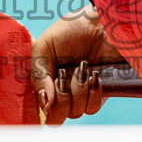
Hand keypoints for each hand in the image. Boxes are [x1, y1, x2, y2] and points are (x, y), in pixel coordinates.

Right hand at [31, 6, 127, 125]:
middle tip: (65, 75)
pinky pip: (92, 108)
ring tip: (83, 68)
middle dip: (61, 98)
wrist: (104, 24)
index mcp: (44, 80)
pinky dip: (93, 92)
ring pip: (74, 113)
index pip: (38, 107)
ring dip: (78, 91)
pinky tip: (94, 75)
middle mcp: (60, 90)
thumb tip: (43, 104)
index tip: (48, 91)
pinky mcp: (99, 94)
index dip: (42, 105)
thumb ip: (38, 74)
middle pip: (55, 117)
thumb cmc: (73, 29)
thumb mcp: (45, 47)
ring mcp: (79, 94)